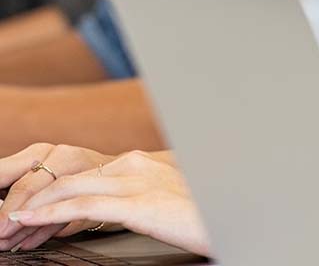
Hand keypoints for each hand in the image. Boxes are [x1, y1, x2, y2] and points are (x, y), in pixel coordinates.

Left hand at [1, 149, 208, 255]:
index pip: (84, 174)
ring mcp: (135, 181)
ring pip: (71, 188)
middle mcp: (135, 164)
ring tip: (8, 222)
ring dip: (34, 206)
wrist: (229, 216)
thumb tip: (121, 209)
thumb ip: (143, 195)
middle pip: (71, 177)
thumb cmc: (200, 213)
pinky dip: (49, 213)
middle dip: (35, 197)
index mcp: (141, 162)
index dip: (51, 191)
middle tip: (8, 217)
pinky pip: (83, 205)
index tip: (27, 210)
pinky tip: (29, 221)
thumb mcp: (166, 199)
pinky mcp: (135, 202)